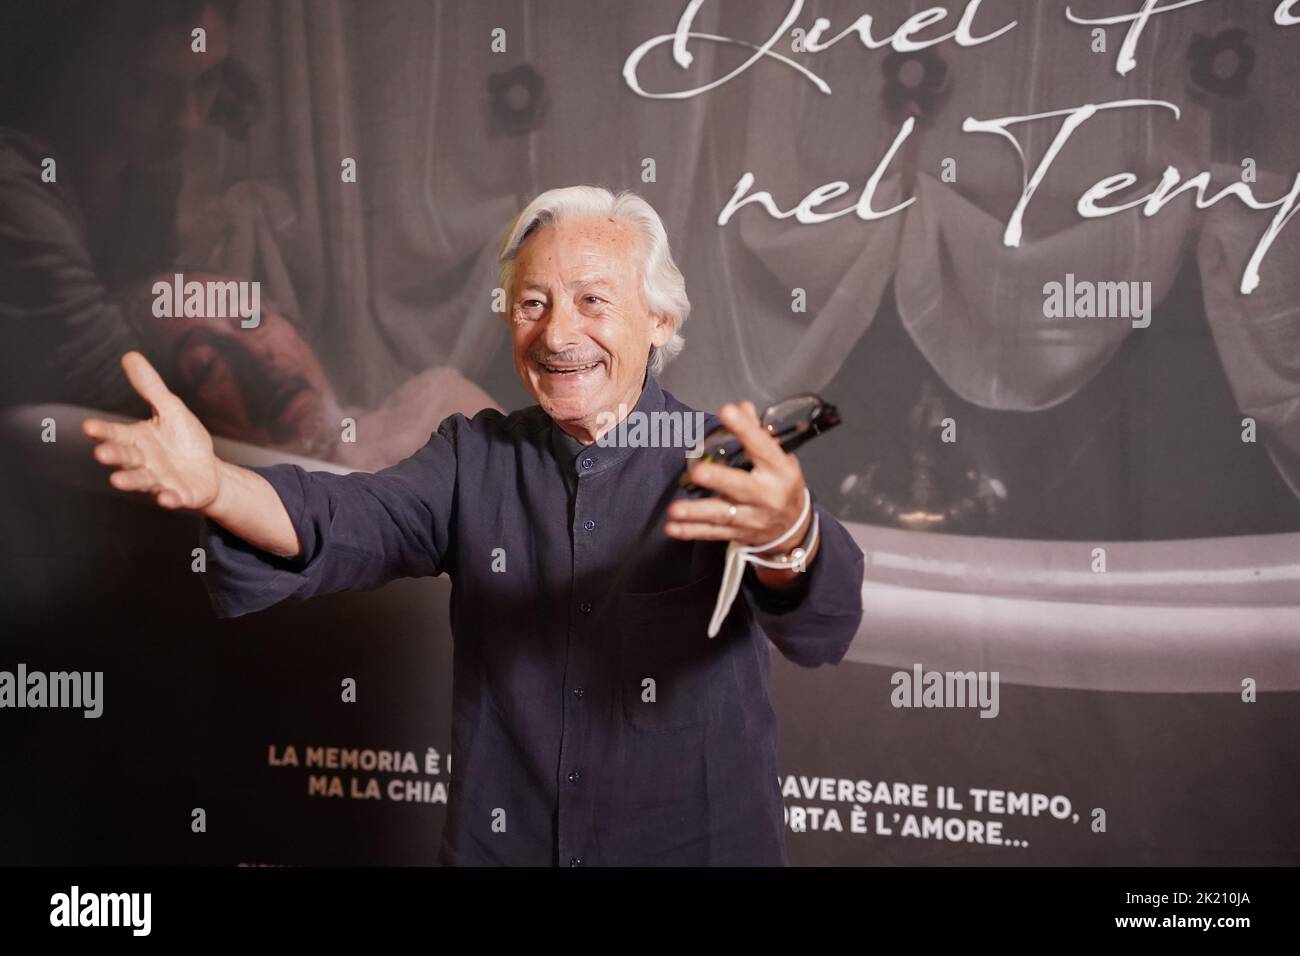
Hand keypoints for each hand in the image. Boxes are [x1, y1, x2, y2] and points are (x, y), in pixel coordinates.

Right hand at [82, 352, 222, 511]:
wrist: (209, 471)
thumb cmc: (183, 440)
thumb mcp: (171, 409)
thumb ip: (150, 387)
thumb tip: (131, 356)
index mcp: (137, 439)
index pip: (115, 433)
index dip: (102, 431)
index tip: (88, 426)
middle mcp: (143, 461)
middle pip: (124, 458)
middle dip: (113, 456)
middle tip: (101, 453)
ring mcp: (159, 480)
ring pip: (141, 480)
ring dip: (129, 480)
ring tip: (117, 481)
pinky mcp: (178, 495)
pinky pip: (172, 498)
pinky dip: (168, 498)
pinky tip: (165, 498)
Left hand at [665, 401, 814, 579]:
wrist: (794, 527)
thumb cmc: (782, 484)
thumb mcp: (779, 458)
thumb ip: (758, 435)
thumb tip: (742, 408)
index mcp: (779, 470)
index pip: (762, 447)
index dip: (745, 429)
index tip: (727, 412)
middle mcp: (767, 494)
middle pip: (740, 487)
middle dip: (718, 480)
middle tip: (697, 473)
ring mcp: (753, 517)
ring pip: (722, 514)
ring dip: (696, 512)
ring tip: (675, 509)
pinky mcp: (739, 533)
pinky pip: (713, 533)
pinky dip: (691, 531)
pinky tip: (673, 528)